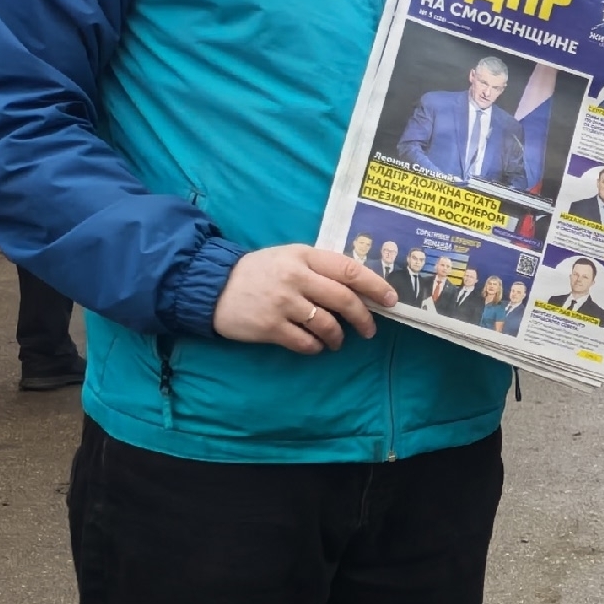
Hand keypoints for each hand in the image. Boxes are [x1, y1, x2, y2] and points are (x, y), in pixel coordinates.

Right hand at [213, 245, 394, 353]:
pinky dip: (316, 347)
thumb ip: (319, 267)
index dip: (375, 285)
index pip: (349, 269)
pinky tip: (314, 345)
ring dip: (338, 337)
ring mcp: (282, 302)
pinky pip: (305, 342)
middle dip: (363, 318)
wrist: (212, 286)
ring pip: (327, 324)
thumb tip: (359, 287)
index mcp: (304, 256)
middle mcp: (295, 277)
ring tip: (337, 341)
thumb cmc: (259, 272)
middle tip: (369, 330)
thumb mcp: (289, 258)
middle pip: (344, 299)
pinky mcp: (270, 326)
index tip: (391, 299)